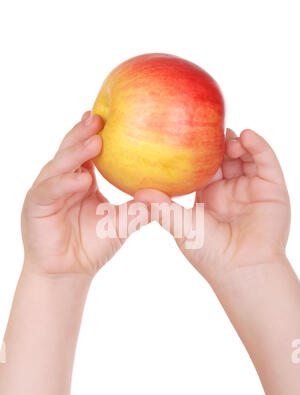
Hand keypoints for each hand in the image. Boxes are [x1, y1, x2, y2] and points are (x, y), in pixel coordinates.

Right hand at [22, 112, 147, 277]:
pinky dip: (65, 183)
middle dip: (84, 132)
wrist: (69, 272)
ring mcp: (48, 190)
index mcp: (82, 179)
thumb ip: (140, 209)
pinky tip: (82, 180)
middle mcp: (63, 180)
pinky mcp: (36, 205)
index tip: (113, 116)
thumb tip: (165, 195)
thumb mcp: (122, 223)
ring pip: (60, 165)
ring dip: (76, 152)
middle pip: (71, 150)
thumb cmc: (94, 245)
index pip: (88, 151)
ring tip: (96, 140)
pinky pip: (50, 190)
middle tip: (101, 117)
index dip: (97, 133)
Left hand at [136, 129, 290, 283]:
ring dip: (237, 142)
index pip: (203, 165)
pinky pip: (266, 161)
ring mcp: (252, 187)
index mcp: (209, 195)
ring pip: (246, 155)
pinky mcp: (272, 188)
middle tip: (208, 127)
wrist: (241, 270)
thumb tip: (137, 192)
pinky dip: (258, 146)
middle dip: (218, 141)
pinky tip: (247, 136)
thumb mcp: (181, 227)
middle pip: (226, 156)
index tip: (186, 133)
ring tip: (227, 134)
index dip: (197, 150)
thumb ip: (162, 207)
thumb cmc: (209, 253)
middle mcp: (230, 189)